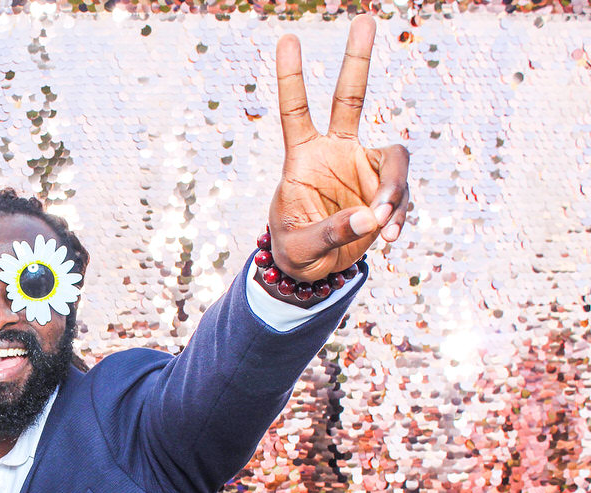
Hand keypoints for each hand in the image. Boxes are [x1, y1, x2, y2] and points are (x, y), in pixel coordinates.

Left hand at [269, 14, 410, 282]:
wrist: (314, 271)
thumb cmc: (295, 252)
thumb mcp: (300, 248)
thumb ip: (331, 232)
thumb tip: (369, 216)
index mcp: (303, 157)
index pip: (296, 111)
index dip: (292, 77)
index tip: (288, 38)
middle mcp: (336, 151)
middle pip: (349, 98)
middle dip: (357, 60)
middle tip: (364, 18)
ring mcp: (363, 167)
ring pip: (394, 159)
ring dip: (393, 191)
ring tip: (381, 224)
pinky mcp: (384, 190)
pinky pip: (401, 195)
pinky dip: (399, 215)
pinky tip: (389, 237)